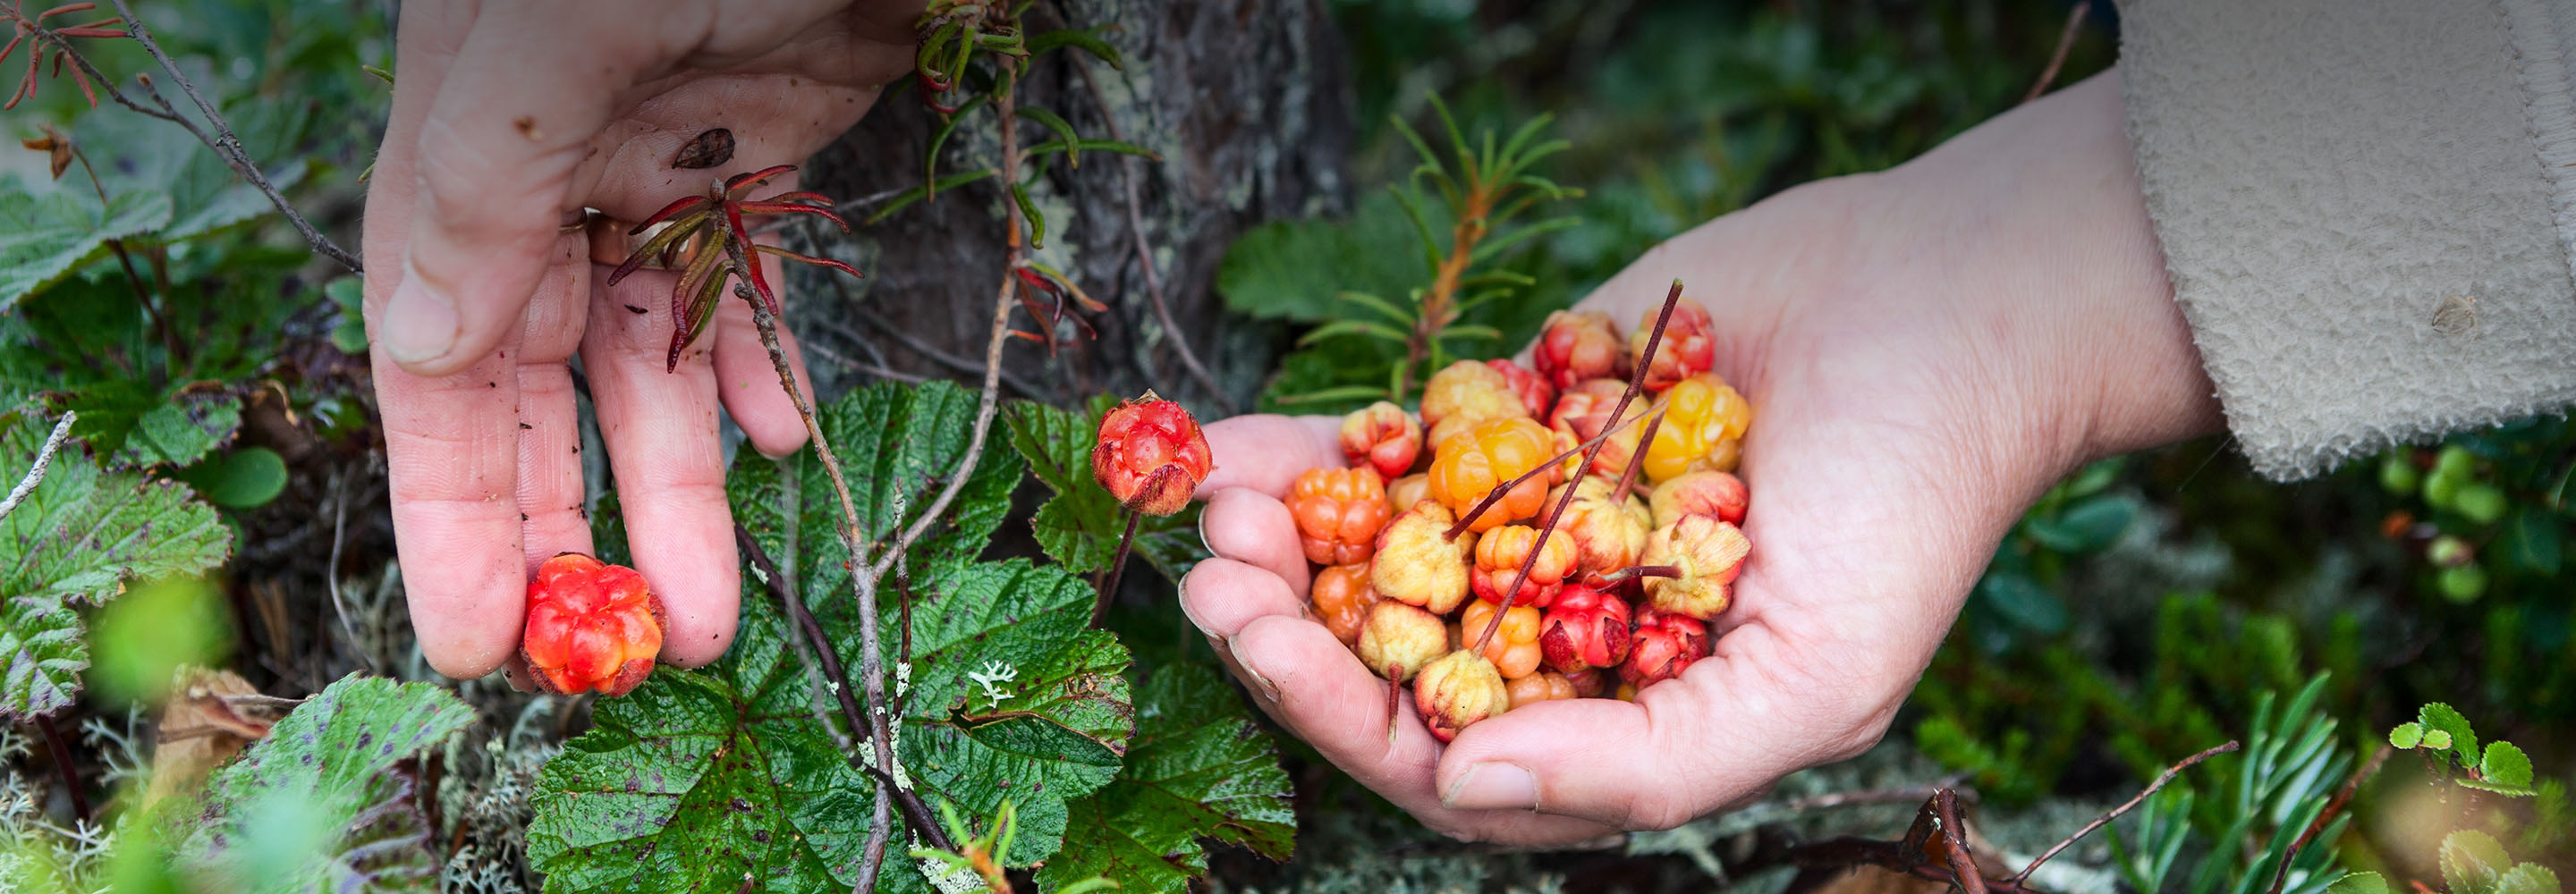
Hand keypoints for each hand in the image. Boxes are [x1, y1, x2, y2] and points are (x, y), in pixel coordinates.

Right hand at [361, 0, 919, 678]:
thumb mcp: (557, 31)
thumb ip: (478, 178)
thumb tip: (412, 337)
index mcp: (465, 147)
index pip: (435, 361)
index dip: (452, 506)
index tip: (477, 640)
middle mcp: (547, 167)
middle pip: (537, 383)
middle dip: (574, 523)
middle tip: (619, 657)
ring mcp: (657, 158)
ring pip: (653, 360)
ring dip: (683, 483)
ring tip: (716, 605)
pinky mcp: (762, 145)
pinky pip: (741, 292)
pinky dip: (757, 375)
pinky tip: (781, 447)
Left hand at [1178, 71, 2223, 843]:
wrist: (1948, 307)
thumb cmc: (1906, 512)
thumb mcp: (1809, 682)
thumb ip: (1644, 763)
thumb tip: (1464, 788)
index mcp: (1622, 721)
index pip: (1452, 756)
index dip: (1349, 714)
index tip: (1265, 646)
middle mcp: (1565, 634)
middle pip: (1391, 660)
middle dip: (1289, 628)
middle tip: (1210, 578)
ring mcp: (1536, 525)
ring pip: (1375, 555)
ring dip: (1283, 538)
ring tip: (1212, 503)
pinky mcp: (1520, 422)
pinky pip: (1392, 451)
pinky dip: (1308, 450)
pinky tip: (1221, 444)